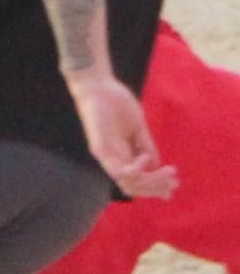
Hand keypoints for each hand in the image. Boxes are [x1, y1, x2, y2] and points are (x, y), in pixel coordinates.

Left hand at [70, 67, 178, 199]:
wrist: (97, 86)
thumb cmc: (116, 104)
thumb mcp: (137, 128)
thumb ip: (146, 146)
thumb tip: (157, 166)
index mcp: (122, 155)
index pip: (136, 181)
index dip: (155, 187)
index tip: (175, 185)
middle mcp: (113, 159)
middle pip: (132, 187)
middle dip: (155, 188)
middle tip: (175, 182)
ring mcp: (105, 155)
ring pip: (127, 182)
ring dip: (151, 182)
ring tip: (168, 172)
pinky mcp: (98, 147)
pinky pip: (116, 169)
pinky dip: (134, 169)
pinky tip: (145, 158)